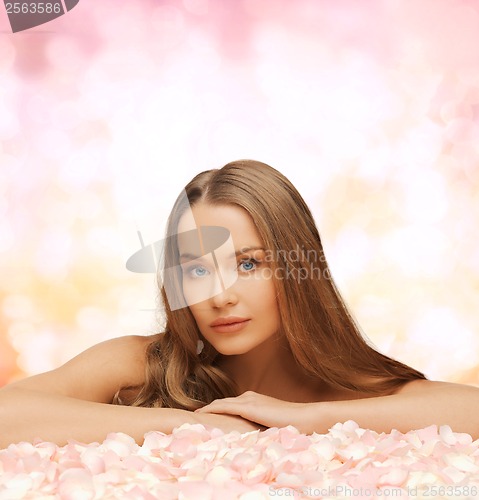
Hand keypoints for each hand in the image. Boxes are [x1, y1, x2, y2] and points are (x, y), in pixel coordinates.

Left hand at [194, 391, 314, 432]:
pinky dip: (212, 410)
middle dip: (209, 409)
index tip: (205, 417)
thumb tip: (249, 437)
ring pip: (221, 403)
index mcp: (254, 400)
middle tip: (194, 417)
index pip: (230, 405)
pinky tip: (202, 415)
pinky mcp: (248, 406)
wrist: (303, 418)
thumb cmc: (290, 424)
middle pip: (223, 403)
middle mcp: (249, 396)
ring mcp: (248, 399)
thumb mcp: (270, 424)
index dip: (217, 410)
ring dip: (207, 409)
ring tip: (194, 417)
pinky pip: (224, 407)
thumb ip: (258, 426)